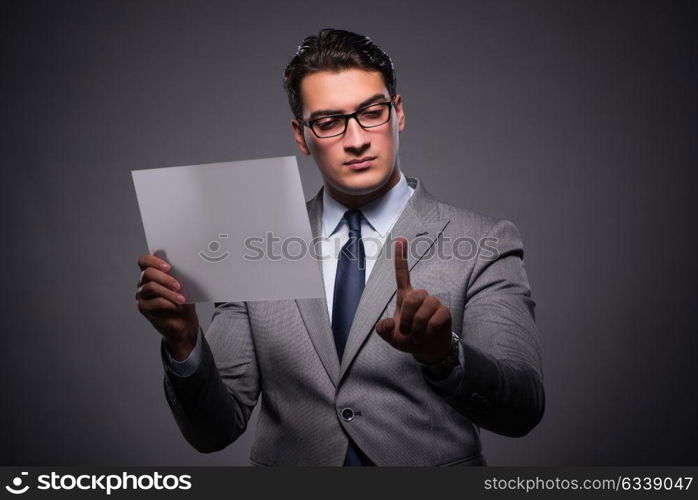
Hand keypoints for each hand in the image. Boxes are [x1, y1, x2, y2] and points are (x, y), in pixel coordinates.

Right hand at [135, 253, 198, 360]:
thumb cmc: (183, 300)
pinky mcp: (143, 308)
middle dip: (165, 278)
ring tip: (181, 299)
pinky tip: (177, 307)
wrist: (184, 322)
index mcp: (152, 273)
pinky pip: (154, 303)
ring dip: (168, 292)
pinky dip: (168, 304)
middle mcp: (143, 282)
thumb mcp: (184, 285)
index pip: (144, 261)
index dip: (153, 260)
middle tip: (178, 286)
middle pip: (147, 273)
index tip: (168, 267)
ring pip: (150, 287)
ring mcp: (142, 295)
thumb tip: (184, 265)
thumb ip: (179, 274)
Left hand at [375, 237, 452, 363]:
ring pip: (423, 311)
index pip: (402, 274)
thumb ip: (383, 329)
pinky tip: (427, 336)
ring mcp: (434, 303)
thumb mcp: (390, 336)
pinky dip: (427, 332)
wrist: (427, 350)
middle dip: (407, 318)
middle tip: (407, 332)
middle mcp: (421, 296)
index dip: (401, 257)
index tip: (400, 239)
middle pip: (412, 298)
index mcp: (406, 296)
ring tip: (417, 336)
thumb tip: (387, 323)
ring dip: (417, 328)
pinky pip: (434, 320)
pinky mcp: (445, 312)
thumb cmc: (408, 338)